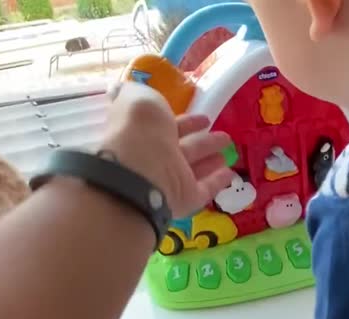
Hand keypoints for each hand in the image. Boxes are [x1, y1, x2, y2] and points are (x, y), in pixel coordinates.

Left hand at [101, 82, 233, 217]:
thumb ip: (133, 92)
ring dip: (211, 159)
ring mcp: (170, 180)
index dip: (186, 121)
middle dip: (203, 141)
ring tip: (228, 151)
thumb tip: (117, 89)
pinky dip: (217, 181)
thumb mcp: (137, 98)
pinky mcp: (184, 199)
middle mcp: (155, 156)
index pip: (167, 125)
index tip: (204, 118)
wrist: (139, 172)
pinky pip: (204, 189)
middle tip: (224, 136)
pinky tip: (230, 174)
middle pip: (184, 148)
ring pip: (194, 168)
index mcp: (143, 131)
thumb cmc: (139, 130)